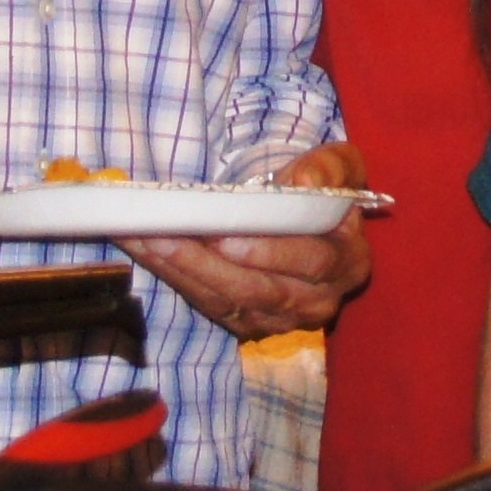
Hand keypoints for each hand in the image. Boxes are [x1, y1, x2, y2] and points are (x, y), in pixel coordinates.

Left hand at [118, 140, 372, 340]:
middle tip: (162, 234)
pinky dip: (174, 277)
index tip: (223, 236)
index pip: (311, 261)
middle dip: (205, 263)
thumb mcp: (339, 166)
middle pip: (258, 290)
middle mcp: (318, 301)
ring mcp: (281, 319)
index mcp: (348, 262)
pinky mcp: (249, 323)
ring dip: (179, 270)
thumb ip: (329, 167)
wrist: (308, 218)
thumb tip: (304, 181)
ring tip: (141, 238)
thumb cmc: (322, 190)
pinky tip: (144, 250)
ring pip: (227, 301)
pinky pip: (208, 305)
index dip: (268, 252)